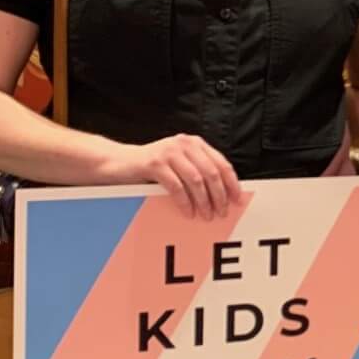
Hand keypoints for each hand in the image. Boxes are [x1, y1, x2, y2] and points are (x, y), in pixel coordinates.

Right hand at [100, 133, 242, 218]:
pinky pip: (176, 186)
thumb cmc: (154, 168)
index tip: (238, 199)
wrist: (121, 162)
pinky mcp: (154, 163)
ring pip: (196, 180)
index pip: (221, 163)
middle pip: (211, 172)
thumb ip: (198, 171)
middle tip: (222, 212)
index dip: (232, 183)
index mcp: (195, 143)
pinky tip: (188, 212)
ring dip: (204, 201)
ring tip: (206, 215)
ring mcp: (169, 152)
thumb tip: (223, 194)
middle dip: (220, 195)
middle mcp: (184, 144)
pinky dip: (185, 202)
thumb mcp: (180, 164)